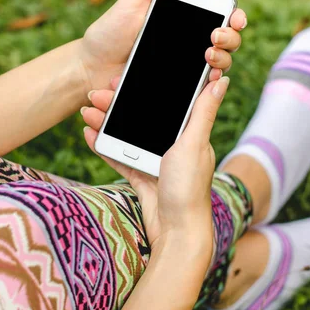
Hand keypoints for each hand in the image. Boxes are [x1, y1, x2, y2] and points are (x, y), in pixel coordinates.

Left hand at [79, 0, 246, 91]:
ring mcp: (183, 68)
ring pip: (218, 67)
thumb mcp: (133, 0)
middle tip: (215, 37)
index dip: (235, 19)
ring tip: (208, 56)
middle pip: (227, 43)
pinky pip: (198, 90)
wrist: (90, 67)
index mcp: (183, 21)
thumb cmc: (109, 32)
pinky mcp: (175, 89)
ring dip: (223, 61)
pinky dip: (208, 86)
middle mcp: (188, 44)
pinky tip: (207, 79)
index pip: (220, 19)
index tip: (234, 19)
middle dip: (230, 39)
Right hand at [81, 75, 230, 265]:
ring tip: (87, 110)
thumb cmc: (189, 189)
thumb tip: (222, 78)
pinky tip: (90, 133)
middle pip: (143, 116)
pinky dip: (105, 146)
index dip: (149, 86)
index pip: (168, 102)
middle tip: (98, 92)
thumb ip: (203, 112)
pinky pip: (120, 156)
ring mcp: (156, 161)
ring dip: (107, 122)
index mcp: (190, 133)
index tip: (127, 75)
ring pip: (128, 134)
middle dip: (120, 103)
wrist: (176, 234)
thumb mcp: (194, 144)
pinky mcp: (142, 177)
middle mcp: (174, 145)